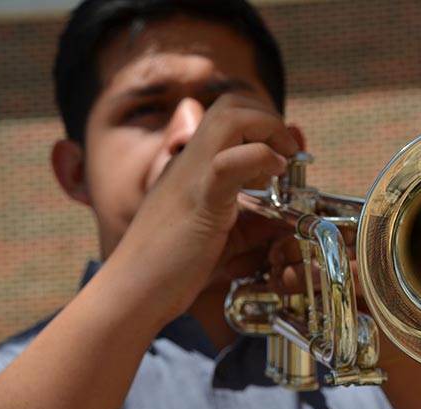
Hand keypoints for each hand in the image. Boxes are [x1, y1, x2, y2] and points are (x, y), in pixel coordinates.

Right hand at [103, 94, 298, 324]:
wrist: (132, 292)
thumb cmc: (169, 268)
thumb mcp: (218, 236)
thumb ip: (248, 223)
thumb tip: (280, 220)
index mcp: (191, 165)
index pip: (227, 113)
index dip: (262, 122)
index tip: (285, 151)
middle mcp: (189, 160)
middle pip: (232, 104)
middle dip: (270, 118)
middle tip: (288, 150)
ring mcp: (191, 175)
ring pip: (231, 118)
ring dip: (268, 130)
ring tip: (284, 161)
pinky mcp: (198, 200)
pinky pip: (228, 162)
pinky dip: (260, 158)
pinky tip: (274, 175)